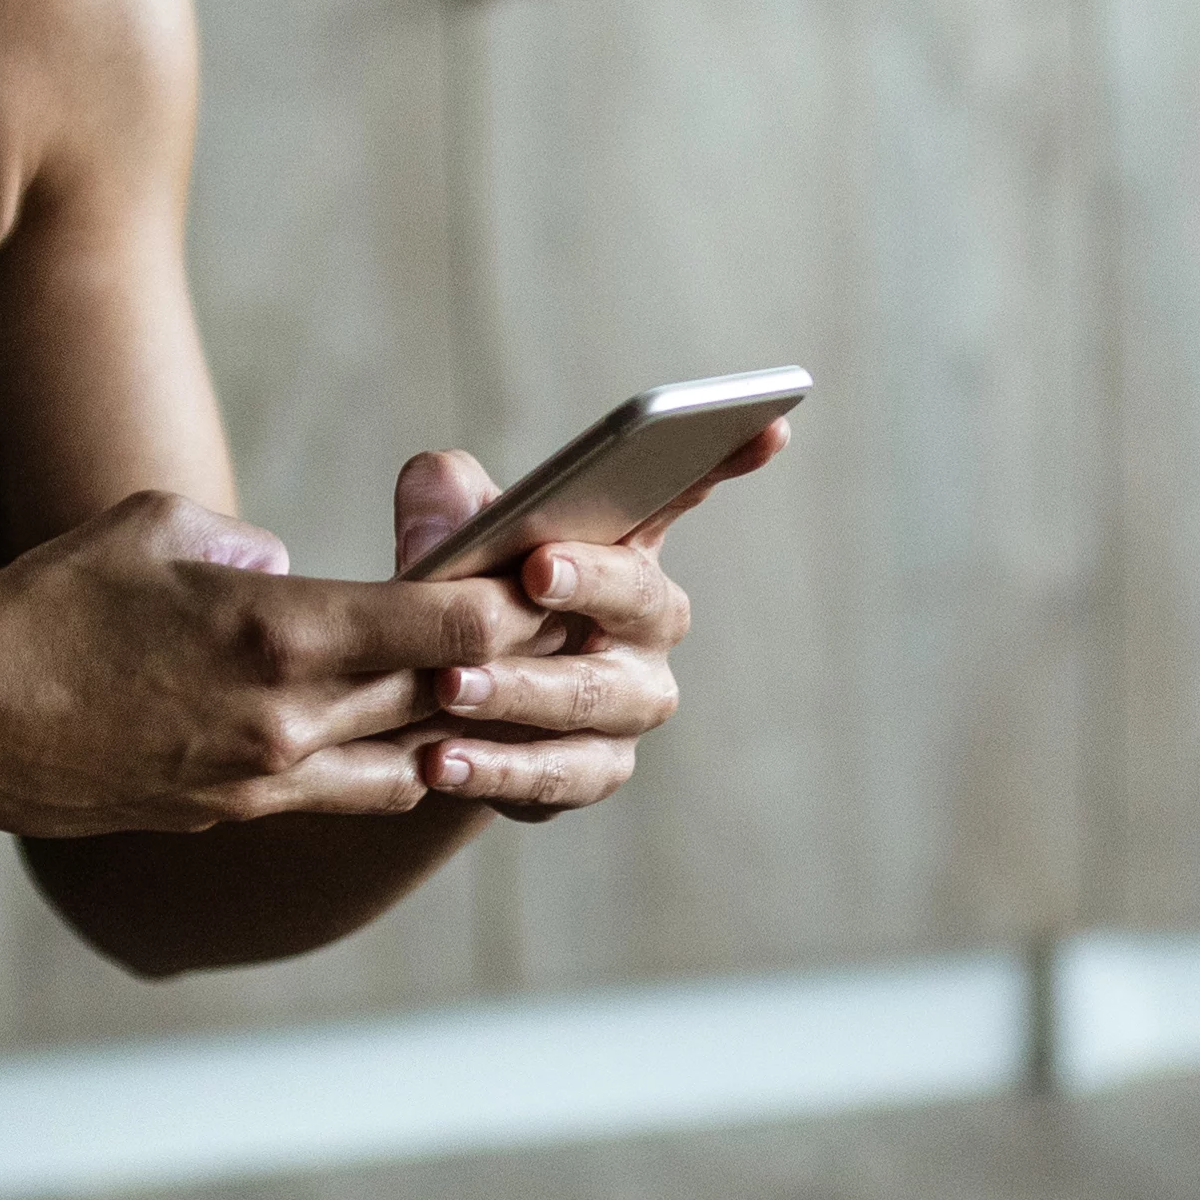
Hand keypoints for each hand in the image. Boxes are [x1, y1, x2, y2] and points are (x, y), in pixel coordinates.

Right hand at [0, 492, 549, 838]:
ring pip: (416, 758)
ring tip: (513, 692)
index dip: (515, 599)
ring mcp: (267, 779)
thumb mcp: (154, 527)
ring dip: (468, 727)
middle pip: (449, 693)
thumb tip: (291, 570)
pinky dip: (400, 766)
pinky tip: (426, 742)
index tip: (556, 572)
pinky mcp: (236, 813)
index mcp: (281, 630)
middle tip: (575, 627)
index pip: (447, 624)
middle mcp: (290, 718)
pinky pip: (353, 794)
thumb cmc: (49, 602)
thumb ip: (245, 544)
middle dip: (518, 660)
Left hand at [376, 423, 776, 818]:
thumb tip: (440, 507)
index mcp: (623, 546)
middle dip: (590, 582)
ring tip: (450, 686)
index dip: (730, 459)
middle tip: (534, 572)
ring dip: (519, 689)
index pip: (682, 492)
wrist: (430, 713)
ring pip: (591, 695)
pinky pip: (556, 773)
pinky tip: (440, 760)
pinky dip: (496, 768)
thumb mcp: (446, 537)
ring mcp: (630, 702)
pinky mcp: (595, 771)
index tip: (769, 426)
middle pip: (639, 598)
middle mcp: (646, 624)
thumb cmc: (462, 600)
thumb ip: (442, 502)